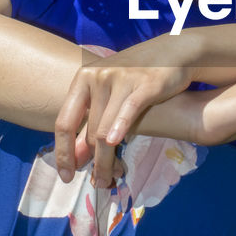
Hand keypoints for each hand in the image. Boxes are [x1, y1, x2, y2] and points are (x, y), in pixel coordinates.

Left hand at [55, 36, 195, 185]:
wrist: (172, 52)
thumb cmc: (137, 78)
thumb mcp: (109, 95)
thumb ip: (91, 122)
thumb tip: (76, 158)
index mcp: (83, 79)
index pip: (64, 122)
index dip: (63, 152)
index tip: (65, 175)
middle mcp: (97, 77)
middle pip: (87, 131)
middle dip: (92, 162)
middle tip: (98, 182)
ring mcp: (120, 78)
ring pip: (105, 128)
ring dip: (106, 159)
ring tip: (110, 178)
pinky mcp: (144, 83)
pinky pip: (128, 109)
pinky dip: (119, 127)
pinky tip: (115, 143)